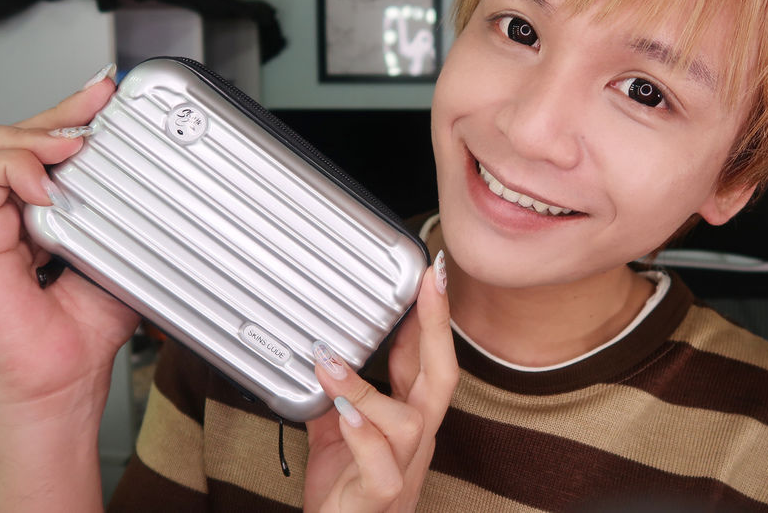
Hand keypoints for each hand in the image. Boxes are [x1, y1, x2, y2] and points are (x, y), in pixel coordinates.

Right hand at [0, 66, 138, 420]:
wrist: (62, 378)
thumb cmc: (86, 326)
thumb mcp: (121, 253)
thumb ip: (127, 216)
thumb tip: (160, 177)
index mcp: (40, 205)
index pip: (44, 139)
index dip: (75, 112)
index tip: (113, 95)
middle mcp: (9, 207)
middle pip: (17, 130)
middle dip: (61, 109)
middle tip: (98, 103)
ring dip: (35, 133)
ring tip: (73, 145)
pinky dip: (15, 168)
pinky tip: (47, 185)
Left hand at [303, 252, 457, 511]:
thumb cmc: (343, 491)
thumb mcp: (337, 429)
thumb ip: (337, 392)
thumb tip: (326, 349)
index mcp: (408, 418)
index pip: (427, 360)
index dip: (430, 318)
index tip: (428, 278)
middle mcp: (414, 441)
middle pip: (441, 378)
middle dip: (436, 327)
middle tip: (427, 285)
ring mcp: (402, 469)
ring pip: (409, 423)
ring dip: (368, 388)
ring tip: (330, 363)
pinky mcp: (380, 498)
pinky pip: (383, 470)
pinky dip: (365, 438)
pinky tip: (344, 416)